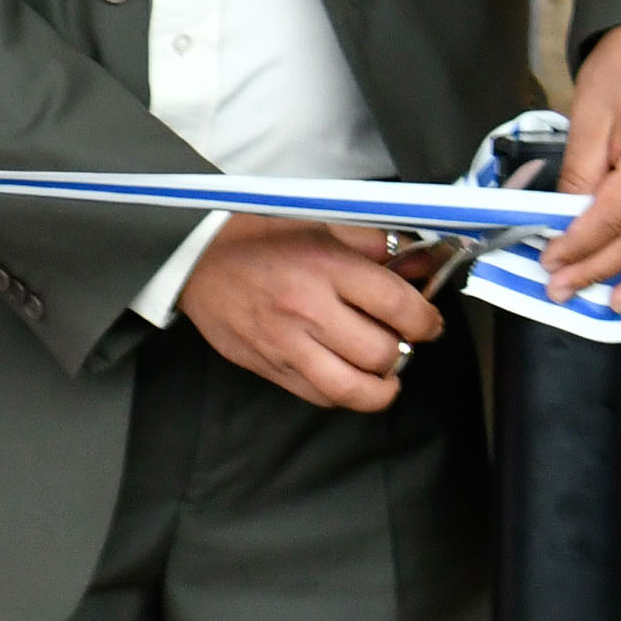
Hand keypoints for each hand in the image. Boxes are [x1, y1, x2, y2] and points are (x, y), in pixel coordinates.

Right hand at [180, 214, 445, 411]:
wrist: (193, 257)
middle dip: (405, 349)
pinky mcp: (268, 367)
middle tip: (400, 338)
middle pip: (384, 353)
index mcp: (325, 266)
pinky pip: (321, 397)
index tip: (427, 321)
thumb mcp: (322, 223)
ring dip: (382, 385)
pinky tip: (349, 374)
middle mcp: (307, 309)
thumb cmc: (258, 235)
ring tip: (384, 370)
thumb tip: (425, 264)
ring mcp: (285, 344)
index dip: (427, 320)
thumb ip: (377, 245)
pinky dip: (346, 393)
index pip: (400, 308)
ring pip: (355, 389)